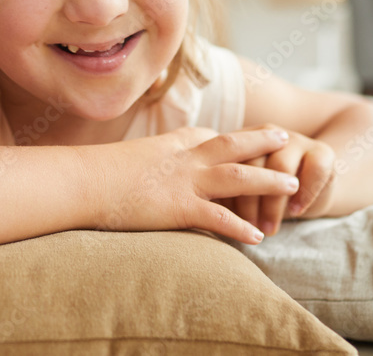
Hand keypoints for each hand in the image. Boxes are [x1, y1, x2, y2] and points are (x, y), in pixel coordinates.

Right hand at [80, 126, 300, 244]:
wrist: (81, 181)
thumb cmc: (97, 173)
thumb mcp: (132, 157)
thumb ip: (153, 159)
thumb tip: (156, 167)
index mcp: (171, 143)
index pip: (213, 136)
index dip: (238, 139)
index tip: (257, 139)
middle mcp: (183, 157)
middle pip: (234, 144)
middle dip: (263, 141)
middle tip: (287, 140)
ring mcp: (183, 181)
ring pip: (237, 176)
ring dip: (267, 179)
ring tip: (291, 185)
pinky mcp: (177, 207)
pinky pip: (218, 217)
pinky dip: (240, 227)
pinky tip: (257, 237)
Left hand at [228, 124, 336, 237]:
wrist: (306, 194)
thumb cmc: (262, 196)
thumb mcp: (238, 193)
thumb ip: (223, 192)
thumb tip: (204, 205)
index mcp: (242, 139)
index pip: (227, 159)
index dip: (225, 190)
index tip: (222, 217)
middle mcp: (268, 135)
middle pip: (253, 162)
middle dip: (249, 199)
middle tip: (247, 227)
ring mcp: (296, 140)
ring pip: (281, 166)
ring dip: (274, 202)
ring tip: (269, 228)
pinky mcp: (322, 152)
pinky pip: (314, 170)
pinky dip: (305, 193)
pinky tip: (295, 212)